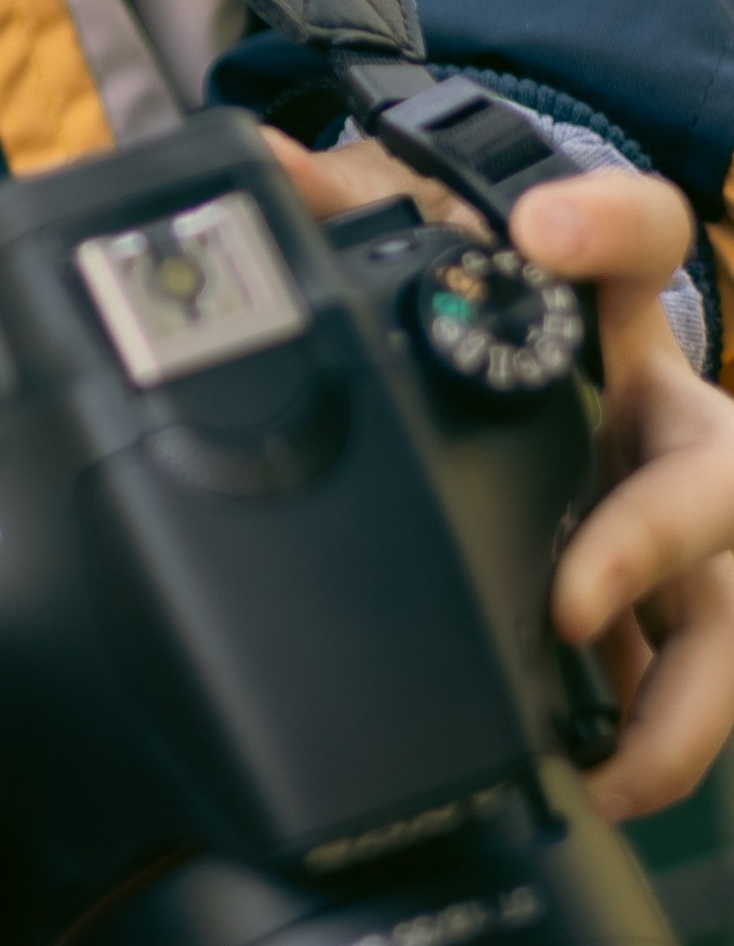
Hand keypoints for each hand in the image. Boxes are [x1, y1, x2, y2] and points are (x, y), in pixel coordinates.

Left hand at [273, 133, 733, 817]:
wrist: (569, 358)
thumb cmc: (512, 320)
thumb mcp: (445, 257)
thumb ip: (352, 206)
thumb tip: (259, 160)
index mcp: (616, 318)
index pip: (645, 237)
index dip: (607, 225)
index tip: (537, 227)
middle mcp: (673, 424)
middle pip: (720, 473)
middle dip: (654, 538)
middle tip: (573, 599)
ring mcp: (686, 528)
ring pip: (727, 610)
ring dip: (683, 698)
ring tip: (607, 762)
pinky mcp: (674, 610)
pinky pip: (687, 682)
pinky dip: (650, 742)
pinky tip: (595, 785)